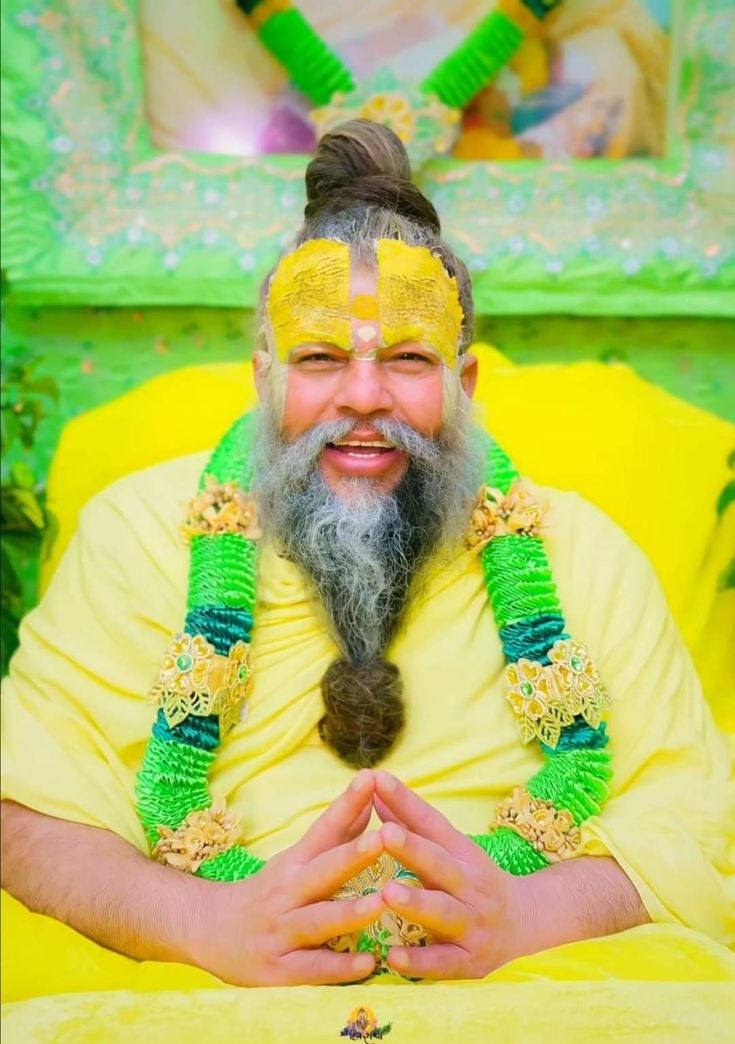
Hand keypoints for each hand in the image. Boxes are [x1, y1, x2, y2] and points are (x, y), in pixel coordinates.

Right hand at [186, 769, 386, 985]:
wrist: (207, 929)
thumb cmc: (267, 891)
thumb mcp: (296, 859)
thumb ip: (335, 835)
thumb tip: (371, 801)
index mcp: (296, 861)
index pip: (324, 827)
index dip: (347, 804)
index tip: (370, 778)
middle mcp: (288, 891)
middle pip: (324, 871)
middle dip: (353, 854)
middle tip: (384, 838)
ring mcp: (282, 930)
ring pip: (318, 920)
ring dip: (350, 912)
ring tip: (380, 902)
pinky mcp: (279, 969)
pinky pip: (313, 968)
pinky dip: (339, 968)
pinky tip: (368, 964)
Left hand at [373, 771, 527, 979]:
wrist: (525, 922)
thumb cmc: (472, 879)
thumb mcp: (449, 848)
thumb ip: (410, 822)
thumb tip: (374, 786)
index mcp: (462, 853)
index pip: (432, 823)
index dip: (406, 801)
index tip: (379, 780)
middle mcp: (470, 885)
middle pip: (440, 864)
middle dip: (413, 849)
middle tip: (384, 833)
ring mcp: (472, 924)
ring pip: (443, 913)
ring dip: (416, 903)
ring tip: (388, 893)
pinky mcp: (469, 962)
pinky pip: (443, 963)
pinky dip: (419, 962)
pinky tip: (394, 957)